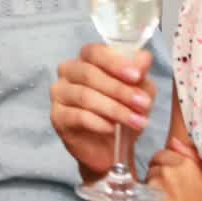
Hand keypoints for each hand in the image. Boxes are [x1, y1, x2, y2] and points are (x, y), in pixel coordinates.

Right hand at [50, 43, 155, 178]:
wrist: (111, 148)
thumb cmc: (122, 111)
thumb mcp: (139, 92)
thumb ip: (140, 75)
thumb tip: (144, 59)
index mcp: (86, 59)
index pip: (95, 52)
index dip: (115, 63)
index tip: (136, 76)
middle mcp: (68, 71)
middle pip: (89, 74)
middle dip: (119, 89)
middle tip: (143, 103)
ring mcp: (59, 94)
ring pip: (85, 96)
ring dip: (114, 109)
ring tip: (136, 121)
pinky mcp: (57, 116)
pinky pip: (77, 116)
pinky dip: (99, 122)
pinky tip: (113, 128)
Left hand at [147, 138, 201, 200]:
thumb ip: (191, 157)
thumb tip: (174, 141)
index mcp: (186, 164)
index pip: (164, 153)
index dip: (167, 166)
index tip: (174, 178)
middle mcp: (168, 171)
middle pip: (153, 165)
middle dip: (159, 175)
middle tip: (171, 192)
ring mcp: (154, 185)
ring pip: (146, 179)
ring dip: (152, 186)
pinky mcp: (143, 199)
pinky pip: (139, 192)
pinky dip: (145, 199)